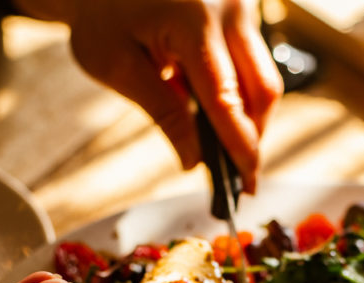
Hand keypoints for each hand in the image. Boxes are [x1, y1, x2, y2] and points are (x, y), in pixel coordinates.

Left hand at [14, 0, 282, 192]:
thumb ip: (164, 113)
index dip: (240, 147)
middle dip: (252, 135)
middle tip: (236, 172)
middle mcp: (229, 7)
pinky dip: (239, 89)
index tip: (246, 183)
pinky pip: (252, 58)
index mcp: (194, 20)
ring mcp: (240, 2)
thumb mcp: (118, 67)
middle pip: (262, 89)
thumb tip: (195, 161)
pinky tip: (211, 103)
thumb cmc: (100, 13)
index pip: (227, 99)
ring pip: (263, 75)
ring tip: (218, 138)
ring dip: (246, 113)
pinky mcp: (241, 5)